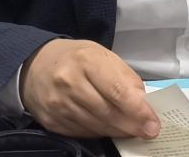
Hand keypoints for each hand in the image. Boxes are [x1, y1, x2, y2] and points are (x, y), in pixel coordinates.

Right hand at [20, 39, 160, 139]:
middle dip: (131, 125)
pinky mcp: (51, 121)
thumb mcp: (102, 55)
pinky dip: (98, 133)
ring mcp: (57, 104)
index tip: (153, 124)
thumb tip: (143, 103)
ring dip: (117, 131)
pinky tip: (107, 128)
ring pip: (95, 126)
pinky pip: (81, 133)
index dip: (138, 110)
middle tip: (147, 132)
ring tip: (130, 130)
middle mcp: (69, 82)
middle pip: (106, 112)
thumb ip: (124, 77)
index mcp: (86, 60)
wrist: (35, 65)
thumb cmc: (76, 58)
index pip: (116, 90)